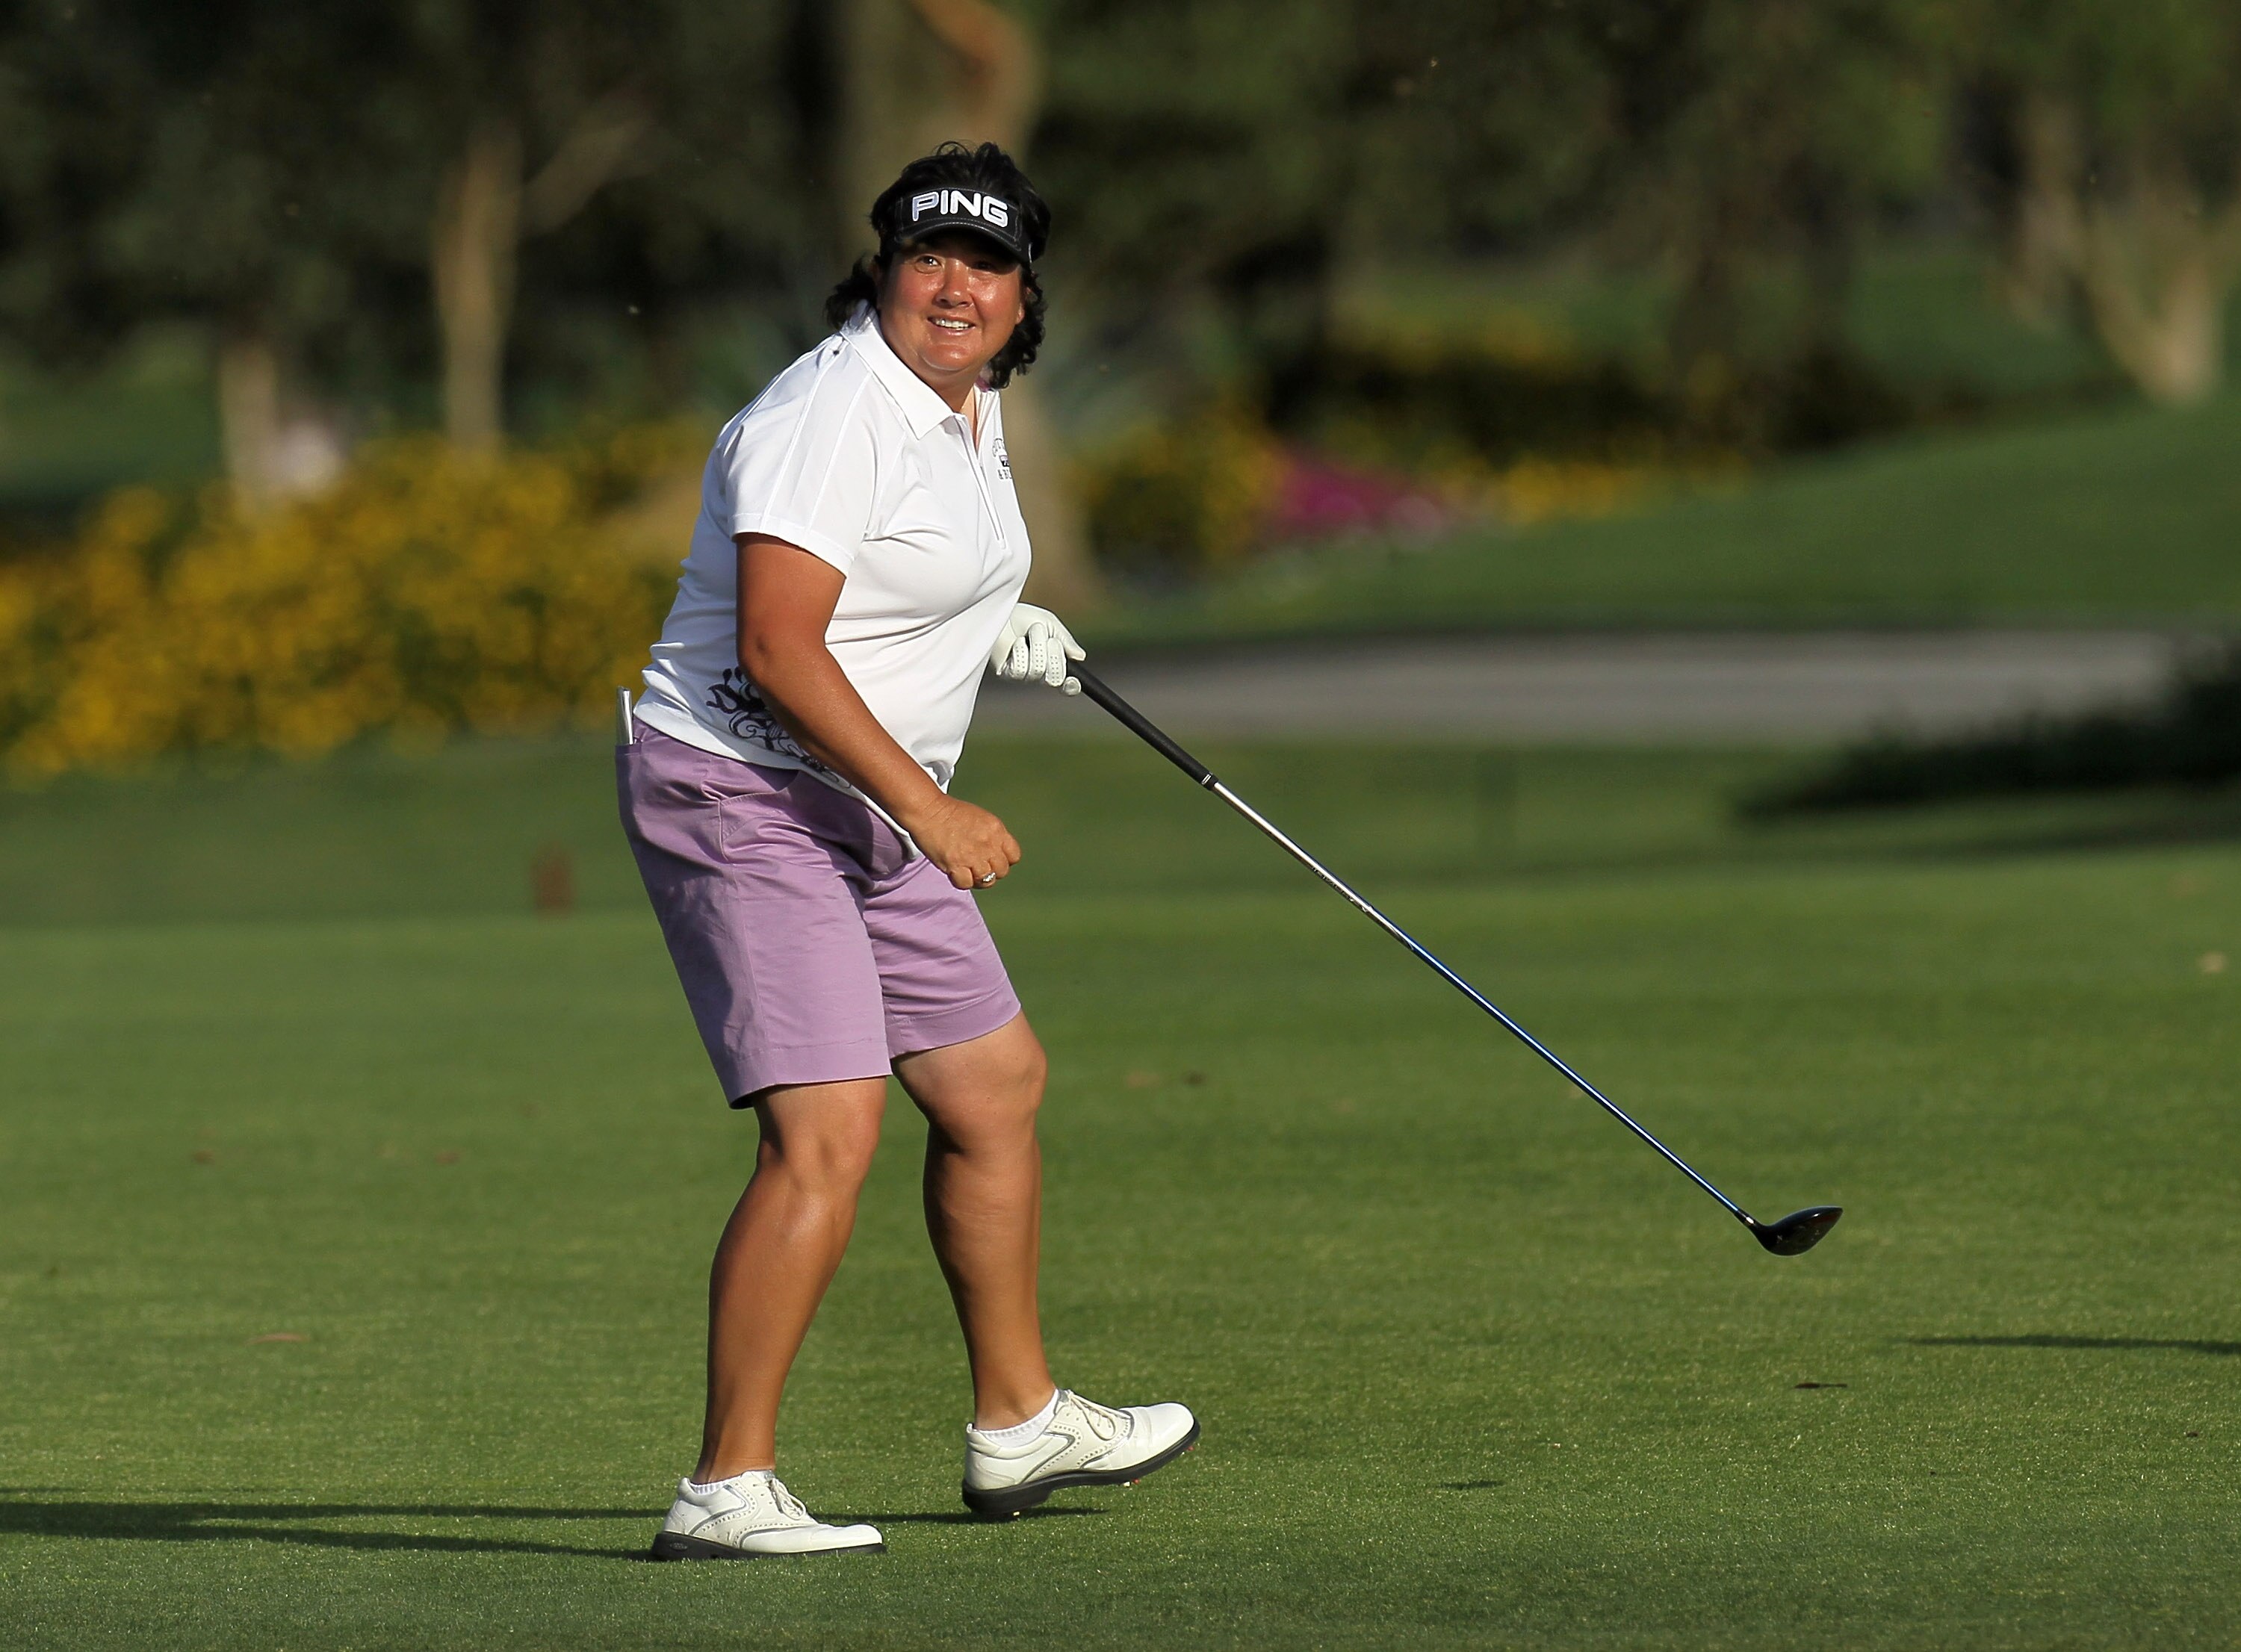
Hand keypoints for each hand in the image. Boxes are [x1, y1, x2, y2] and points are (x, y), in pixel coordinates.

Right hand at [904, 792, 1021, 890]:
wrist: (928, 810)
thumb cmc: (950, 813)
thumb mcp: (982, 819)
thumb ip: (993, 836)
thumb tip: (995, 853)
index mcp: (996, 830)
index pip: (1014, 856)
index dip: (1005, 861)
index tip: (995, 860)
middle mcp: (988, 844)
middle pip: (1002, 871)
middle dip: (992, 871)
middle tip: (979, 867)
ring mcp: (972, 855)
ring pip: (986, 880)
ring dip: (977, 879)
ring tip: (967, 871)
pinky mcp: (955, 864)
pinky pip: (966, 884)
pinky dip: (961, 881)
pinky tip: (956, 872)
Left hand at [988, 602, 1083, 693]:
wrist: (999, 611)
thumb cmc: (1023, 617)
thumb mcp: (1050, 624)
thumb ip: (1066, 641)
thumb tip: (1080, 657)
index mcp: (1053, 663)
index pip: (1066, 685)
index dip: (1071, 686)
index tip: (1072, 680)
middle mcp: (1039, 673)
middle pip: (1055, 679)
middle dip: (1055, 655)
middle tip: (1049, 639)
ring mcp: (1023, 675)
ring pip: (1039, 670)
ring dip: (1037, 646)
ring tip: (1028, 633)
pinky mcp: (1008, 673)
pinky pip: (1022, 669)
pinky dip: (1022, 651)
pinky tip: (1016, 642)